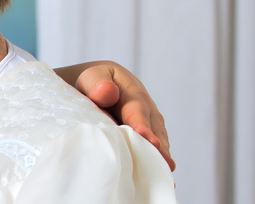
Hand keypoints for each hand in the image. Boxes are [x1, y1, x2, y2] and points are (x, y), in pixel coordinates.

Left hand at [52, 61, 174, 170]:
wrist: (99, 86)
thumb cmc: (93, 83)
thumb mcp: (91, 77)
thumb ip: (97, 83)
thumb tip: (107, 92)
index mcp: (133, 93)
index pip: (138, 111)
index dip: (144, 127)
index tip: (150, 142)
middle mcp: (147, 109)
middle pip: (154, 130)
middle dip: (158, 147)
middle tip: (164, 163)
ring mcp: (150, 124)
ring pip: (158, 141)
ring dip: (159, 156)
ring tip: (163, 172)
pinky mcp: (147, 136)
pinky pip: (153, 149)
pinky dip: (155, 161)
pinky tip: (159, 176)